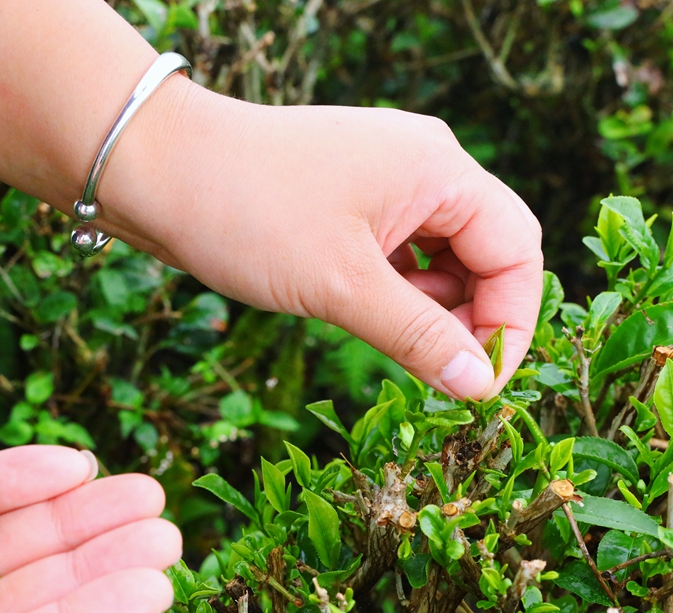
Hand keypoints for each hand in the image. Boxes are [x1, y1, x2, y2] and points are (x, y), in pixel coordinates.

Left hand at [102, 79, 543, 399]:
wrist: (154, 170)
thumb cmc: (249, 213)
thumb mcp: (341, 287)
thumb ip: (419, 337)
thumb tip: (477, 387)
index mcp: (439, 169)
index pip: (517, 250)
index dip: (510, 323)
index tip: (480, 384)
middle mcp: (423, 166)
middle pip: (488, 252)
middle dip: (474, 318)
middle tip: (442, 374)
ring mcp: (386, 181)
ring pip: (444, 256)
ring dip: (434, 309)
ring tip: (399, 346)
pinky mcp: (351, 201)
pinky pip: (402, 252)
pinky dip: (399, 292)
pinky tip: (373, 320)